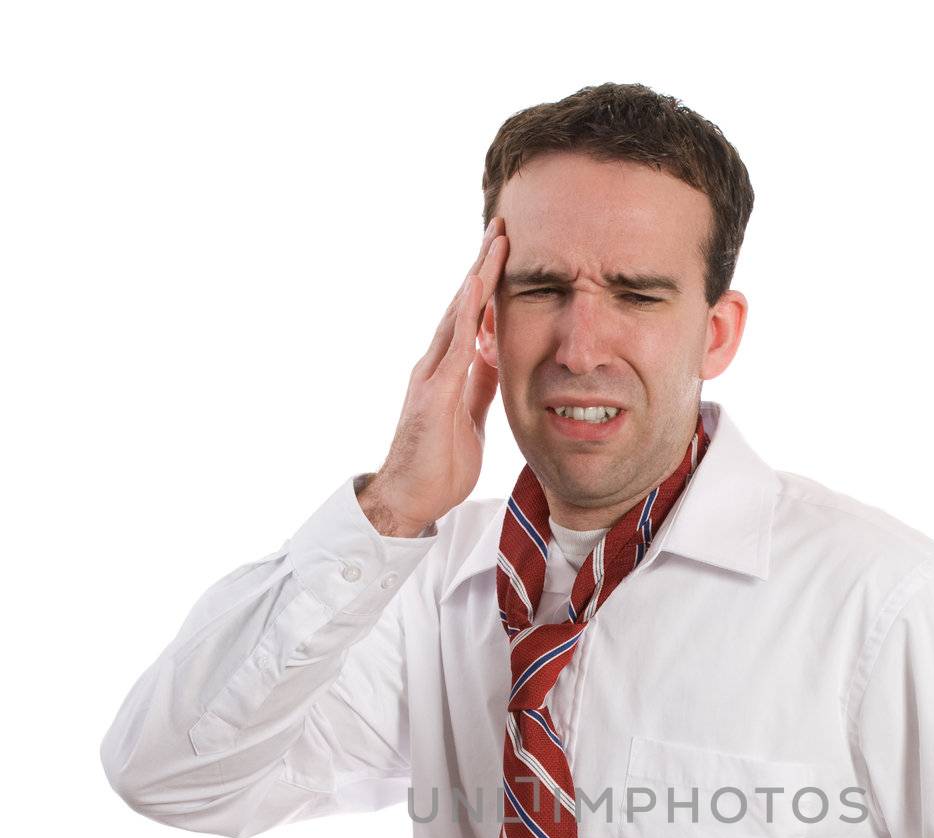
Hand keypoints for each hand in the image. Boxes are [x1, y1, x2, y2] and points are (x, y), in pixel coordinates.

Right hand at [358, 217, 508, 536]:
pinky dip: (467, 314)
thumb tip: (494, 355)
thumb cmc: (438, 465)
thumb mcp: (472, 417)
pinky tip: (478, 287)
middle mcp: (436, 363)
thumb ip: (480, 385)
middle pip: (463, 304)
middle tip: (501, 226)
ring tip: (496, 240)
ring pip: (458, 314)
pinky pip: (455, 345)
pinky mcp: (433, 391)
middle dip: (482, 265)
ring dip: (478, 276)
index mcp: (448, 370)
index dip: (489, 285)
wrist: (410, 498)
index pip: (472, 318)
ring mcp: (431, 374)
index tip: (507, 253)